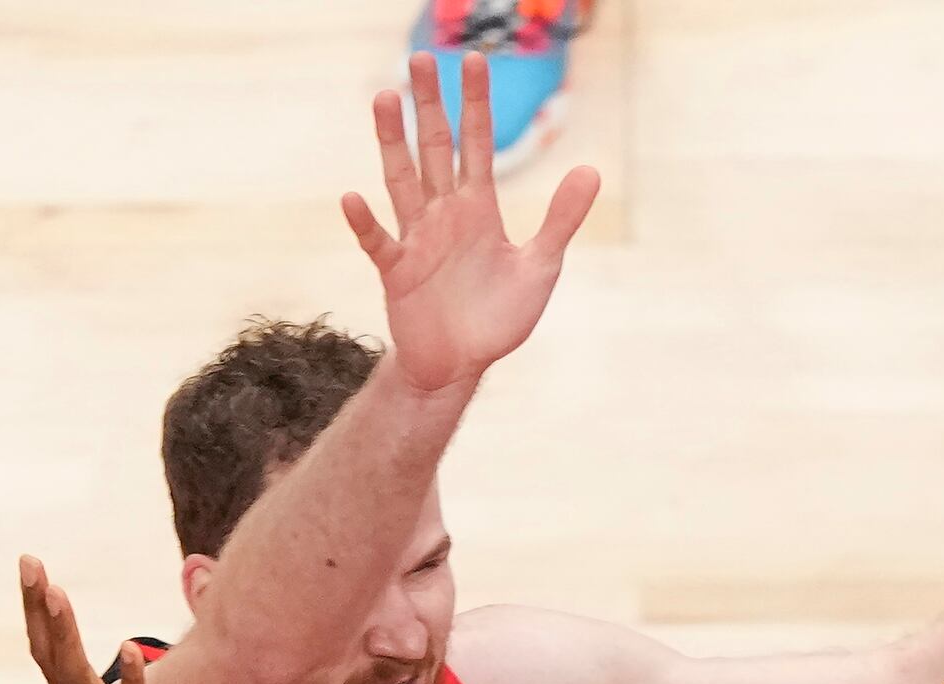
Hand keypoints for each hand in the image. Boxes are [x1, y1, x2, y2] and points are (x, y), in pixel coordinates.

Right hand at [21, 556, 175, 683]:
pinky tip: (126, 647)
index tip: (29, 564)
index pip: (45, 645)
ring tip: (58, 592)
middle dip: (39, 605)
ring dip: (66, 632)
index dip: (35, 605)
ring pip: (77, 673)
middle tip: (28, 563)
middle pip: (50, 649)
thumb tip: (71, 657)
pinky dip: (128, 678)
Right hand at [341, 53, 600, 395]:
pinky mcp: (396, 272)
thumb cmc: (498, 317)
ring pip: (401, 180)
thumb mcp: (540, 267)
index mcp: (479, 209)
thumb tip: (590, 169)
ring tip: (385, 98)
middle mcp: (444, 214)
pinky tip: (353, 197)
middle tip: (421, 57)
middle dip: (429, 105)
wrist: (461, 366)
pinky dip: (365, 222)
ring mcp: (417, 239)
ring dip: (392, 142)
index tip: (474, 61)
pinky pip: (378, 242)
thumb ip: (560, 219)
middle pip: (434, 148)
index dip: (476, 104)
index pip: (477, 144)